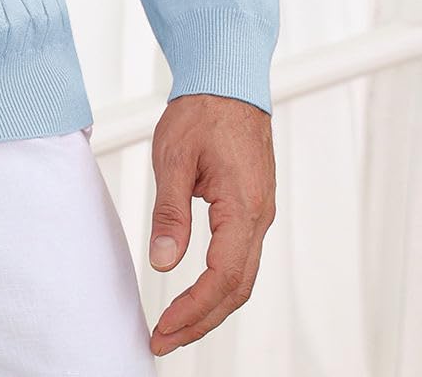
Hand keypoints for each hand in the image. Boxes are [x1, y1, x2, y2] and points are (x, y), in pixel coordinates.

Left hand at [146, 93, 275, 355]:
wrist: (228, 82)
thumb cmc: (203, 112)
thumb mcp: (174, 158)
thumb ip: (170, 213)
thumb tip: (164, 263)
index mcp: (243, 208)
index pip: (221, 278)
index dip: (192, 309)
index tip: (162, 328)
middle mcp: (258, 218)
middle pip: (236, 289)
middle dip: (200, 321)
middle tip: (163, 339)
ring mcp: (259, 215)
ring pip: (241, 278)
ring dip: (210, 307)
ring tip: (174, 326)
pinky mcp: (251, 209)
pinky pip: (240, 258)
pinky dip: (218, 285)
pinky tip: (196, 292)